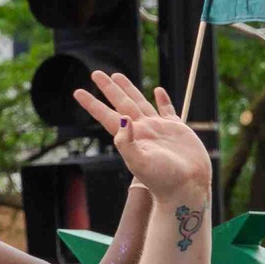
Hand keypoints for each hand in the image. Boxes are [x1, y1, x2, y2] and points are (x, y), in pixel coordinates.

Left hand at [71, 67, 209, 209]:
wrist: (187, 189)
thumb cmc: (163, 180)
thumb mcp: (139, 162)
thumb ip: (127, 142)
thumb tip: (121, 119)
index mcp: (130, 137)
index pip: (106, 116)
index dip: (92, 104)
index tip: (77, 92)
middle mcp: (142, 130)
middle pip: (121, 103)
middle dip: (109, 89)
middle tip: (96, 73)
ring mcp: (159, 129)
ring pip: (140, 103)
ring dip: (129, 89)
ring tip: (118, 75)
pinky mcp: (177, 130)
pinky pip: (168, 110)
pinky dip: (163, 100)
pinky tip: (158, 90)